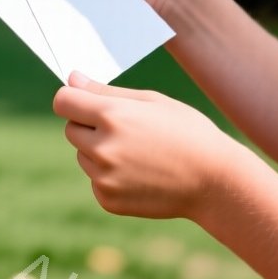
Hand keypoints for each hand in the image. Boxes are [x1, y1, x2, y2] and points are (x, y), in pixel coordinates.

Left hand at [53, 71, 243, 221]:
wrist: (214, 180)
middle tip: (128, 130)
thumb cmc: (187, 131)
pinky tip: (141, 175)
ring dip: (100, 152)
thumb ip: (105, 91)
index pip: (63, 101)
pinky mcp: (108, 200)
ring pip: (83, 156)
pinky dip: (110, 177)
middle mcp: (103, 148)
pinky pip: (95, 181)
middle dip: (89, 126)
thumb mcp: (152, 101)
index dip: (73, 99)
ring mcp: (104, 178)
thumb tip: (71, 78)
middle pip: (70, 129)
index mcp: (112, 116)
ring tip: (140, 154)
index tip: (86, 103)